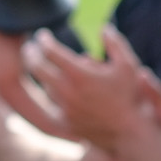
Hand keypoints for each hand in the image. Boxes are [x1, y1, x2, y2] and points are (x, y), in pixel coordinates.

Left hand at [24, 27, 160, 153]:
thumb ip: (115, 44)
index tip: (42, 35)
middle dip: (31, 54)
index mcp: (80, 74)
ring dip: (42, 75)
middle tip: (29, 47)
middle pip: (38, 68)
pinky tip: (51, 88)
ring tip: (44, 66)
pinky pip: (51, 104)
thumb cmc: (131, 96)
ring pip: (45, 86)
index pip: (52, 52)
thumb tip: (103, 28)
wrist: (128, 132)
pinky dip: (51, 93)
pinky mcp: (63, 122)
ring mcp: (63, 108)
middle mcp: (67, 91)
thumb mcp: (128, 65)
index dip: (44, 41)